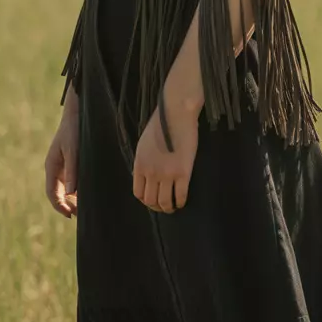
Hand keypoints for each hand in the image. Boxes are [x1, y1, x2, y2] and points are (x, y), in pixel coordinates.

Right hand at [45, 103, 78, 218]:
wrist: (78, 113)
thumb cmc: (74, 130)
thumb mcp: (73, 150)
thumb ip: (72, 171)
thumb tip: (70, 193)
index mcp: (52, 166)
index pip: (52, 193)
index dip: (59, 206)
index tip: (70, 215)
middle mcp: (56, 168)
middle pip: (59, 193)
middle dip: (68, 205)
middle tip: (83, 215)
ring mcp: (63, 166)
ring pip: (66, 188)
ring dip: (74, 199)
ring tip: (88, 207)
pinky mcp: (72, 162)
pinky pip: (73, 180)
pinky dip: (79, 189)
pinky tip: (90, 192)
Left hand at [133, 93, 198, 212]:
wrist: (176, 114)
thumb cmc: (161, 124)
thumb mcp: (144, 144)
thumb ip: (144, 162)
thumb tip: (147, 176)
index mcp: (139, 165)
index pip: (138, 193)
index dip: (146, 200)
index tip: (153, 200)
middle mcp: (150, 173)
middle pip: (151, 201)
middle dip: (157, 207)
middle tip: (165, 206)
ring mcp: (167, 174)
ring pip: (165, 202)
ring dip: (169, 208)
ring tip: (173, 207)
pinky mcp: (183, 173)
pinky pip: (181, 195)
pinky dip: (181, 202)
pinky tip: (182, 201)